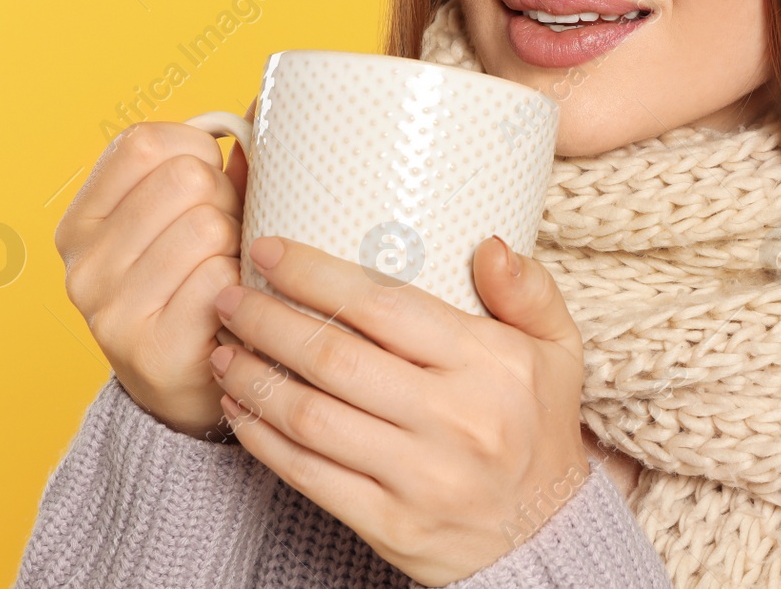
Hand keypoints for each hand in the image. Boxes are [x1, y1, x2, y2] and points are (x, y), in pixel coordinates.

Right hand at [54, 101, 255, 440]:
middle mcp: (82, 262)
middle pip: (184, 179)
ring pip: (206, 225)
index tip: (209, 184)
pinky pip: (218, 281)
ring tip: (230, 273)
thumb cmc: (199, 288)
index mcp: (82, 220)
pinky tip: (232, 310)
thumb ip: (222, 164)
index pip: (145, 141)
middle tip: (227, 241)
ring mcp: (108, 308)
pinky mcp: (147, 349)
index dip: (197, 153)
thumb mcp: (190, 221)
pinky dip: (240, 289)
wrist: (191, 393)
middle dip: (225, 201)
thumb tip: (273, 98)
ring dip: (238, 246)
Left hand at [208, 233, 588, 585]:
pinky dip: (263, 440)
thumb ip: (529, 291)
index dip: (316, 275)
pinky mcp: (390, 524)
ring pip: (312, 417)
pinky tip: (239, 409)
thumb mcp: (557, 350)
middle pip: (335, 358)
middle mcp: (452, 418)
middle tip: (228, 295)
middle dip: (267, 321)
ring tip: (222, 349)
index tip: (268, 252)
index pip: (385, 306)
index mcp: (488, 364)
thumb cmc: (538, 427)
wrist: (546, 535)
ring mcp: (419, 476)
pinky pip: (309, 476)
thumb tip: (485, 244)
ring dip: (255, 379)